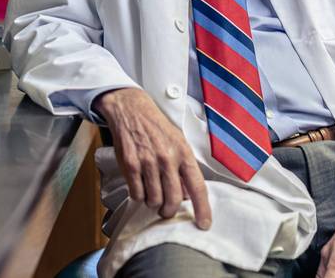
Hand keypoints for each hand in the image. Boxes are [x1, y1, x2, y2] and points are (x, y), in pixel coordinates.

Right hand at [93, 87, 211, 229]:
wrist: (131, 111)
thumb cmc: (157, 128)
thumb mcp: (178, 142)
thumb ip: (184, 168)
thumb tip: (187, 195)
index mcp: (184, 153)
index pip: (198, 187)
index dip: (202, 209)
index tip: (204, 224)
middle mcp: (167, 158)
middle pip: (174, 199)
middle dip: (170, 210)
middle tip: (166, 209)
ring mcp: (148, 162)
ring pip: (154, 200)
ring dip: (153, 203)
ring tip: (151, 193)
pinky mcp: (130, 165)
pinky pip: (137, 194)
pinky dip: (138, 196)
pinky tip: (139, 185)